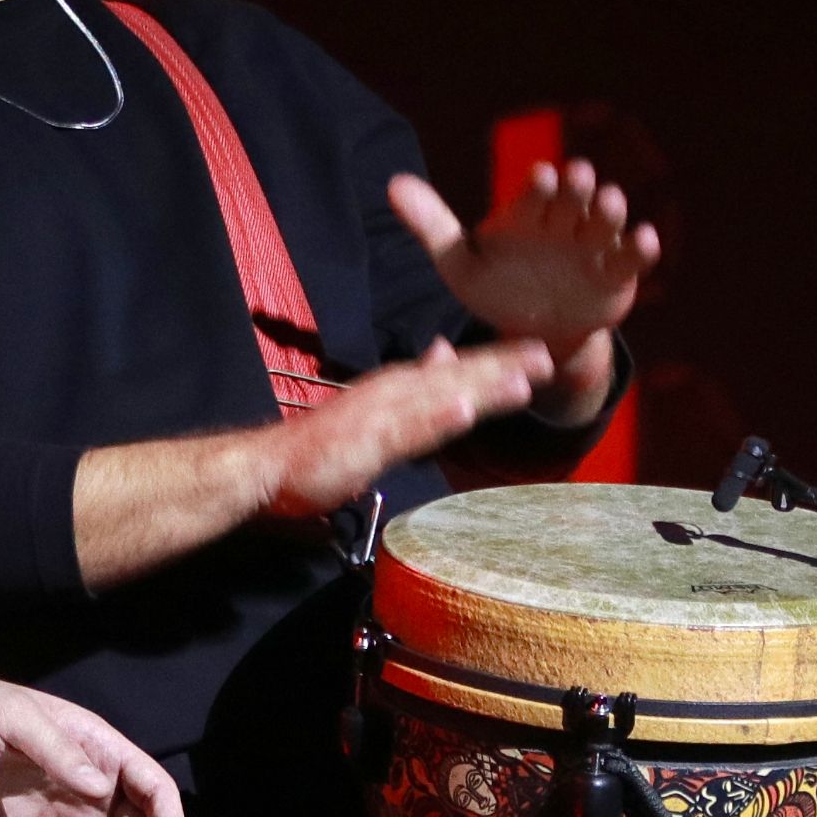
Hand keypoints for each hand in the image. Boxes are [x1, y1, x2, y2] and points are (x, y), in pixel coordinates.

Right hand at [255, 337, 552, 520]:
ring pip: (438, 400)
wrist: (270, 464)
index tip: (536, 352)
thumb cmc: (322, 443)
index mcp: (397, 388)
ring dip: (479, 390)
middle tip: (546, 357)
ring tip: (520, 382)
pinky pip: (407, 432)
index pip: (454, 371)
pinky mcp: (367, 444)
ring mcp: (381, 418)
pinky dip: (436, 421)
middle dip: (500, 368)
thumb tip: (444, 353)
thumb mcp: (377, 409)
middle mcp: (393, 394)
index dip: (495, 361)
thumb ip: (414, 385)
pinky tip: (464, 413)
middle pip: (455, 379)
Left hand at [387, 158, 658, 421]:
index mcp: (527, 215)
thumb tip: (391, 183)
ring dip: (609, 210)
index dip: (538, 186)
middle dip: (576, 188)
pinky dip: (641, 247)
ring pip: (606, 221)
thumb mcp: (459, 264)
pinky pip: (632, 257)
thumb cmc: (496, 288)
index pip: (534, 193)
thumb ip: (431, 225)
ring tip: (609, 203)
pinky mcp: (616, 272)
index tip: (540, 178)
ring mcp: (593, 246)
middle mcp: (563, 222)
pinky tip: (645, 239)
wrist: (532, 332)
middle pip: (573, 199)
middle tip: (577, 178)